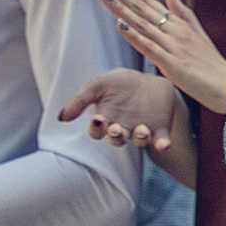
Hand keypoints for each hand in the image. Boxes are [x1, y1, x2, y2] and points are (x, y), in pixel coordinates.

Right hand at [61, 68, 183, 153]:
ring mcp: (141, 130)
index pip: (97, 131)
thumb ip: (79, 100)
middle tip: (116, 129)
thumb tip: (61, 117)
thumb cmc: (117, 84)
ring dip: (140, 138)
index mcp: (105, 121)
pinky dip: (163, 144)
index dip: (96, 128)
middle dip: (116, 136)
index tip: (97, 119)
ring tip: (141, 130)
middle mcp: (122, 130)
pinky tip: (164, 145)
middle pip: (117, 139)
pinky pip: (161, 141)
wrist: (147, 80)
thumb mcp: (96, 86)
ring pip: (139, 141)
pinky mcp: (160, 129)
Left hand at [95, 0, 225, 113]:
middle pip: (142, 7)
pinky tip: (120, 25)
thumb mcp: (198, 34)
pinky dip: (134, 35)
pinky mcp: (173, 64)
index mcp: (179, 24)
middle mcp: (175, 31)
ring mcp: (173, 46)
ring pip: (142, 23)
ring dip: (121, 8)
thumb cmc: (213, 65)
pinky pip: (150, 47)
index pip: (148, 2)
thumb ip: (182, 13)